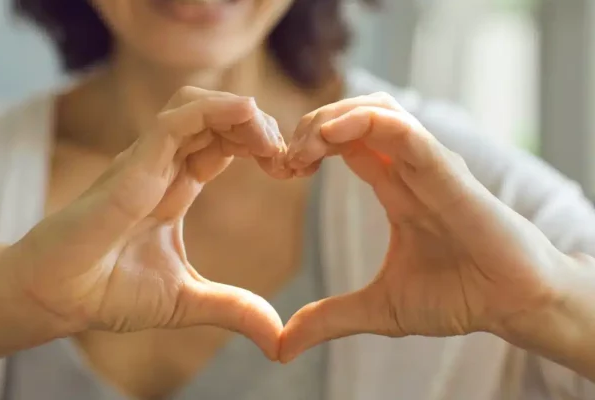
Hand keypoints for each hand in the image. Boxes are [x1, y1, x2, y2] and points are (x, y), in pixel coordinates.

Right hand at [0, 87, 288, 358]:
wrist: (57, 298)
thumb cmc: (107, 292)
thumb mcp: (187, 301)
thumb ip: (234, 308)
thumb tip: (278, 338)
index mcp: (176, 187)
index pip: (224, 144)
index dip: (259, 146)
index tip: (291, 170)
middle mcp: (162, 167)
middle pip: (217, 118)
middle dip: (258, 126)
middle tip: (289, 157)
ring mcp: (146, 162)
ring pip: (196, 106)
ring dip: (240, 112)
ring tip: (270, 140)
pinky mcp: (132, 166)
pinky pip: (175, 121)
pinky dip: (214, 111)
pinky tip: (246, 117)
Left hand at [279, 92, 566, 361]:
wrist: (512, 306)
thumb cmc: (458, 297)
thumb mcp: (378, 309)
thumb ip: (329, 318)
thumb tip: (281, 347)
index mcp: (394, 188)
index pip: (344, 143)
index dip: (306, 147)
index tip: (280, 170)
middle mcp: (408, 168)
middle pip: (353, 117)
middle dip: (310, 126)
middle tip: (284, 159)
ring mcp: (428, 165)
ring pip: (377, 110)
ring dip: (332, 117)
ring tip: (304, 146)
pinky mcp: (447, 173)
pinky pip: (405, 132)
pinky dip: (366, 122)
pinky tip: (331, 134)